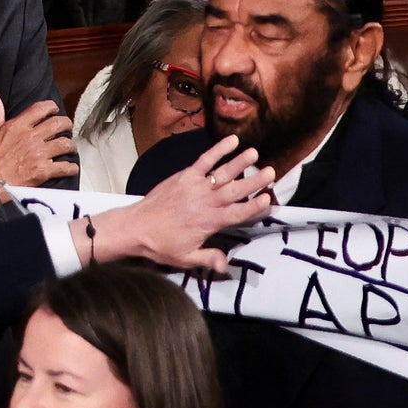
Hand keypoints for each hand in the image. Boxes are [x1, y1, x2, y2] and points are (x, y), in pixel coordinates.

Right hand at [0, 95, 78, 186]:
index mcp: (17, 126)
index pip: (40, 109)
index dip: (51, 107)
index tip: (54, 109)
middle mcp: (31, 137)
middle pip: (57, 124)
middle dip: (66, 124)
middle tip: (67, 127)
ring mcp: (38, 154)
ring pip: (64, 143)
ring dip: (70, 145)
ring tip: (71, 148)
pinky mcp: (42, 171)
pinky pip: (64, 167)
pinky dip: (71, 167)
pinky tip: (71, 168)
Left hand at [82, 135, 275, 270]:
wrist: (136, 227)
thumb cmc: (160, 244)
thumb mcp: (186, 258)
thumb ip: (209, 258)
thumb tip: (227, 266)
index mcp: (210, 222)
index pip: (238, 213)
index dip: (254, 207)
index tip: (269, 200)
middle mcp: (206, 202)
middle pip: (235, 190)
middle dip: (255, 182)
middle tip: (271, 172)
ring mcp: (196, 187)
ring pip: (223, 173)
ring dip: (240, 163)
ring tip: (255, 154)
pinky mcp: (185, 176)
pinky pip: (204, 160)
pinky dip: (218, 150)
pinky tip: (232, 141)